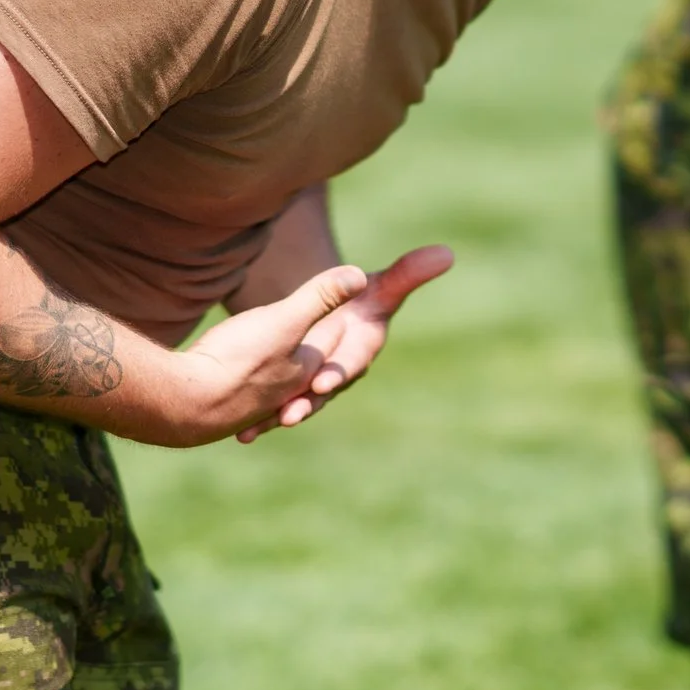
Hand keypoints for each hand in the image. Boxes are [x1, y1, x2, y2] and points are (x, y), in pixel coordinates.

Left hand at [230, 245, 452, 441]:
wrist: (332, 324)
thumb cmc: (362, 303)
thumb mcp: (379, 289)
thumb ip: (407, 275)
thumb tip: (448, 253)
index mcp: (361, 345)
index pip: (354, 360)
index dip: (340, 371)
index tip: (320, 383)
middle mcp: (341, 369)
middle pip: (323, 389)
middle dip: (307, 402)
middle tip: (290, 415)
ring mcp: (317, 384)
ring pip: (298, 404)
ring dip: (281, 416)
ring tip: (257, 430)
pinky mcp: (295, 392)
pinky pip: (276, 408)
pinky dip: (259, 422)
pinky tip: (241, 436)